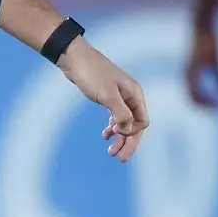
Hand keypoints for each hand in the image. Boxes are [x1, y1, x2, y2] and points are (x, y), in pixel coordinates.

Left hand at [58, 38, 148, 161]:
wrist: (74, 58)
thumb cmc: (92, 74)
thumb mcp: (108, 95)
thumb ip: (121, 114)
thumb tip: (127, 130)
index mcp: (135, 94)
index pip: (143, 122)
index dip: (132, 133)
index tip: (116, 133)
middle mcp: (130, 97)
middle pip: (135, 125)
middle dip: (128, 142)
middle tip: (118, 158)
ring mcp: (119, 97)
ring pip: (124, 123)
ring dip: (119, 138)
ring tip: (110, 152)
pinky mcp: (108, 97)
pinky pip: (115, 117)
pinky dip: (112, 128)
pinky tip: (104, 135)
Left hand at [185, 26, 217, 106]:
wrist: (203, 26)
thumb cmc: (209, 42)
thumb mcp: (217, 62)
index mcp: (190, 75)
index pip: (193, 96)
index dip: (204, 103)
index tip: (217, 107)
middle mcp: (186, 74)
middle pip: (190, 98)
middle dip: (203, 106)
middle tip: (215, 110)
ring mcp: (188, 70)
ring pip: (191, 94)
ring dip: (204, 102)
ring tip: (215, 106)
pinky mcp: (192, 66)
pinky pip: (195, 86)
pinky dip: (204, 94)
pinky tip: (215, 96)